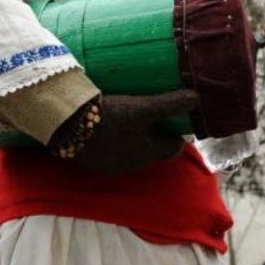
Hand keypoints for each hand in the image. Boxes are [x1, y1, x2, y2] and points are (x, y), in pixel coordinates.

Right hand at [61, 89, 198, 173]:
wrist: (68, 125)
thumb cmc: (110, 117)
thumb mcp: (142, 107)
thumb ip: (170, 104)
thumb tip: (197, 98)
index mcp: (149, 153)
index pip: (173, 148)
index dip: (176, 133)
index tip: (175, 117)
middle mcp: (133, 164)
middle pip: (153, 149)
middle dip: (156, 134)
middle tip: (154, 112)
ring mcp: (112, 166)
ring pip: (132, 151)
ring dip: (135, 137)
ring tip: (133, 116)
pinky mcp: (94, 163)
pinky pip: (113, 152)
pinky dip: (116, 141)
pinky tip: (110, 125)